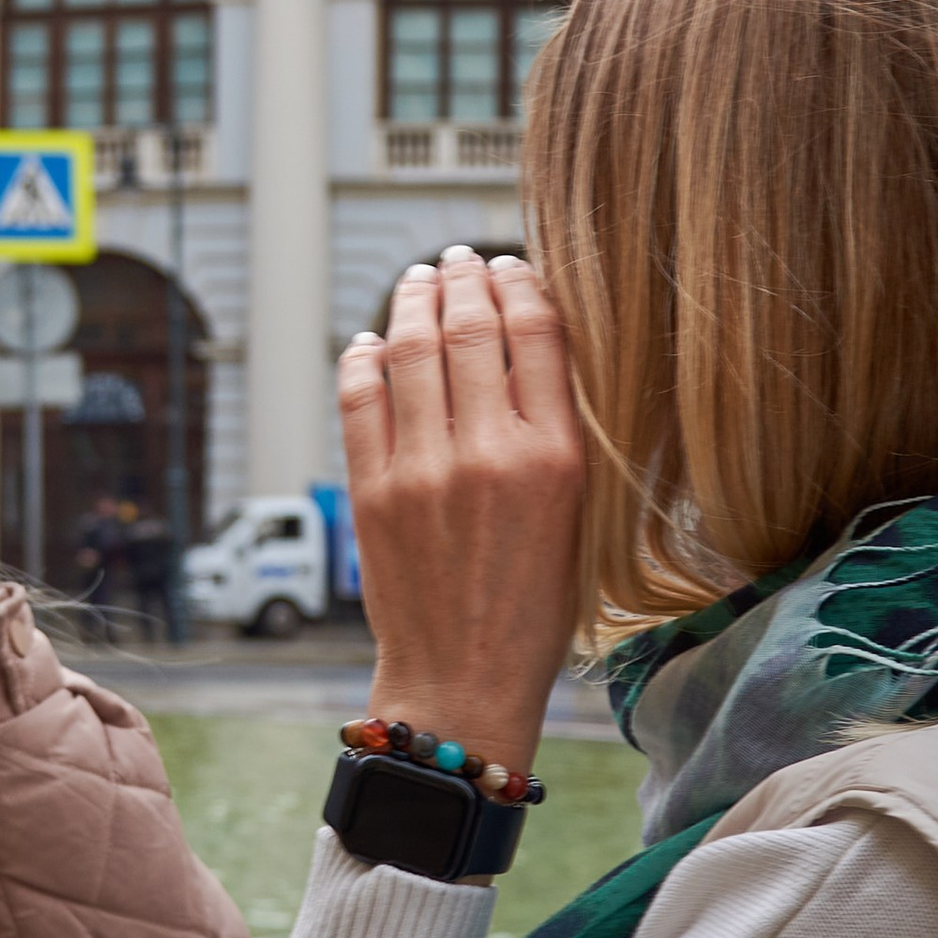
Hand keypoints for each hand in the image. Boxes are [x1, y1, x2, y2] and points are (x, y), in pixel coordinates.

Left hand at [343, 245, 584, 779]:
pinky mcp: (371, 490)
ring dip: (412, 300)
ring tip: (418, 279)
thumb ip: (560, 433)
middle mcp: (489, 453)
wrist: (462, 679)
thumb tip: (528, 346)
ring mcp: (422, 469)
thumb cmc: (533, 605)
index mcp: (555, 458)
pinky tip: (370, 341)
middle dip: (463, 278)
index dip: (522, 283)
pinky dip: (362, 356)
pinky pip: (358, 395)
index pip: (538, 332)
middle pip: (469, 325)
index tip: (514, 265)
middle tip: (459, 258)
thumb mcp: (579, 515)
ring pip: (409, 348)